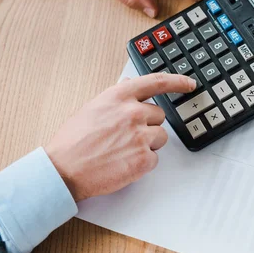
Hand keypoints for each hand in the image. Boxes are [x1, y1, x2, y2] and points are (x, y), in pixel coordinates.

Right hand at [45, 73, 195, 201]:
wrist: (64, 170)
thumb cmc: (72, 142)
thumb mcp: (92, 108)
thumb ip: (116, 98)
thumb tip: (129, 86)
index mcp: (119, 97)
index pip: (157, 82)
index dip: (177, 82)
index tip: (189, 84)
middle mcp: (132, 113)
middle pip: (159, 115)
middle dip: (147, 125)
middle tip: (125, 137)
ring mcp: (140, 136)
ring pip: (160, 137)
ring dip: (147, 144)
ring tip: (122, 151)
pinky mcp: (144, 159)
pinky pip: (154, 158)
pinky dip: (142, 163)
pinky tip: (122, 163)